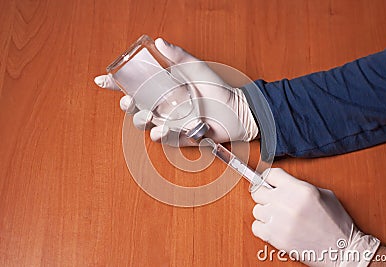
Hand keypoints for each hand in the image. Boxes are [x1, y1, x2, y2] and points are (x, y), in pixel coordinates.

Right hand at [94, 38, 258, 145]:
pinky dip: (160, 134)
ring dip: (142, 120)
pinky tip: (163, 129)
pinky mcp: (177, 136)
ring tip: (149, 115)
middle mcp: (162, 105)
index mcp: (163, 88)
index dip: (117, 83)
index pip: (136, 85)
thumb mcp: (197, 68)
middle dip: (127, 104)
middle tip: (129, 101)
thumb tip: (160, 41)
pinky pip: (162, 137)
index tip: (103, 79)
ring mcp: (168, 121)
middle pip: (135, 107)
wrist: (236, 111)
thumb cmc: (217, 89)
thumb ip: (178, 56)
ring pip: (144, 124)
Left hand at [252, 168, 379, 265]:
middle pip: (258, 191)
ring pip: (257, 209)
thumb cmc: (336, 223)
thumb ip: (299, 186)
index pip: (270, 174)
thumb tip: (282, 184)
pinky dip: (263, 227)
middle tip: (271, 199)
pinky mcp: (274, 237)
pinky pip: (256, 226)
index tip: (268, 182)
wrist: (342, 250)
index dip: (269, 178)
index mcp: (299, 189)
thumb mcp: (323, 194)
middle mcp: (285, 202)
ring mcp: (278, 220)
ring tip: (279, 216)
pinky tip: (275, 227)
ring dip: (265, 212)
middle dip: (264, 194)